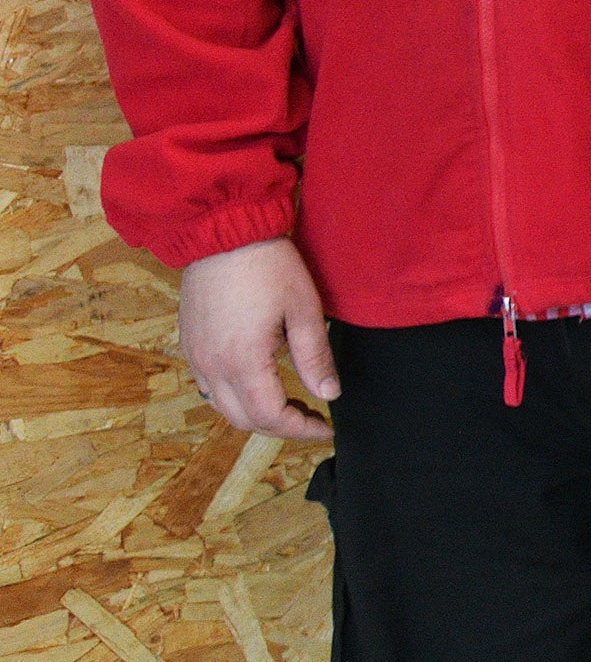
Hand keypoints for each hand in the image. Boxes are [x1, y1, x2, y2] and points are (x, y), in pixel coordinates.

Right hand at [173, 236, 334, 440]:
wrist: (222, 232)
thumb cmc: (267, 266)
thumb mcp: (303, 309)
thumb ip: (315, 356)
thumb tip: (329, 394)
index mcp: (242, 362)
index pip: (270, 416)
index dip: (300, 429)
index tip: (326, 428)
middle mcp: (212, 367)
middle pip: (244, 419)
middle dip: (281, 427)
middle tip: (313, 418)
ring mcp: (196, 356)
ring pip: (223, 407)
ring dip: (256, 414)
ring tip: (291, 404)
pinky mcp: (190, 344)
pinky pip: (209, 387)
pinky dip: (235, 397)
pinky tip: (260, 384)